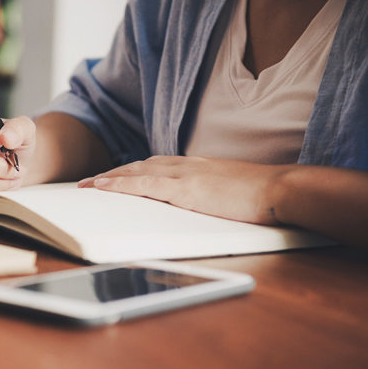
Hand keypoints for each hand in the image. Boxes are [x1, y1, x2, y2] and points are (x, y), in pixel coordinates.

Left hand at [78, 156, 292, 224]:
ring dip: (109, 178)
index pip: (156, 166)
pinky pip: (143, 184)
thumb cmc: (261, 194)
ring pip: (136, 171)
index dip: (132, 171)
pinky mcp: (185, 189)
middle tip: (89, 182)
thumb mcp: (229, 190)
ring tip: (87, 185)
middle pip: (140, 165)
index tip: (115, 177)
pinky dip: (119, 183)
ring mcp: (184, 175)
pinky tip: (102, 186)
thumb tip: (202, 203)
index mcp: (196, 167)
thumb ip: (211, 193)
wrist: (279, 189)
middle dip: (113, 174)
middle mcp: (185, 165)